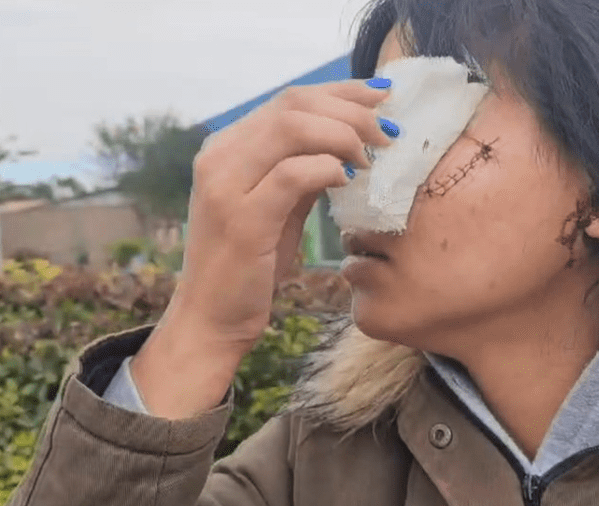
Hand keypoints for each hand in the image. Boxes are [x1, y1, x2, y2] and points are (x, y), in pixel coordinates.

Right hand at [134, 78, 397, 418]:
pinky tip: (348, 182)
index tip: (382, 99)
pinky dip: (328, 170)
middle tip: (388, 135)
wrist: (210, 320)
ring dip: (344, 136)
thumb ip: (300, 172)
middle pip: (294, 105)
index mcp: (225, 148)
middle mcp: (219, 157)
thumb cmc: (248, 267)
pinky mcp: (241, 218)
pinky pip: (292, 174)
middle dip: (351, 111)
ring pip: (293, 128)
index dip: (341, 93)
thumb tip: (347, 142)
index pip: (289, 99)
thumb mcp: (276, 209)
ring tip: (372, 158)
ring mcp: (224, 185)